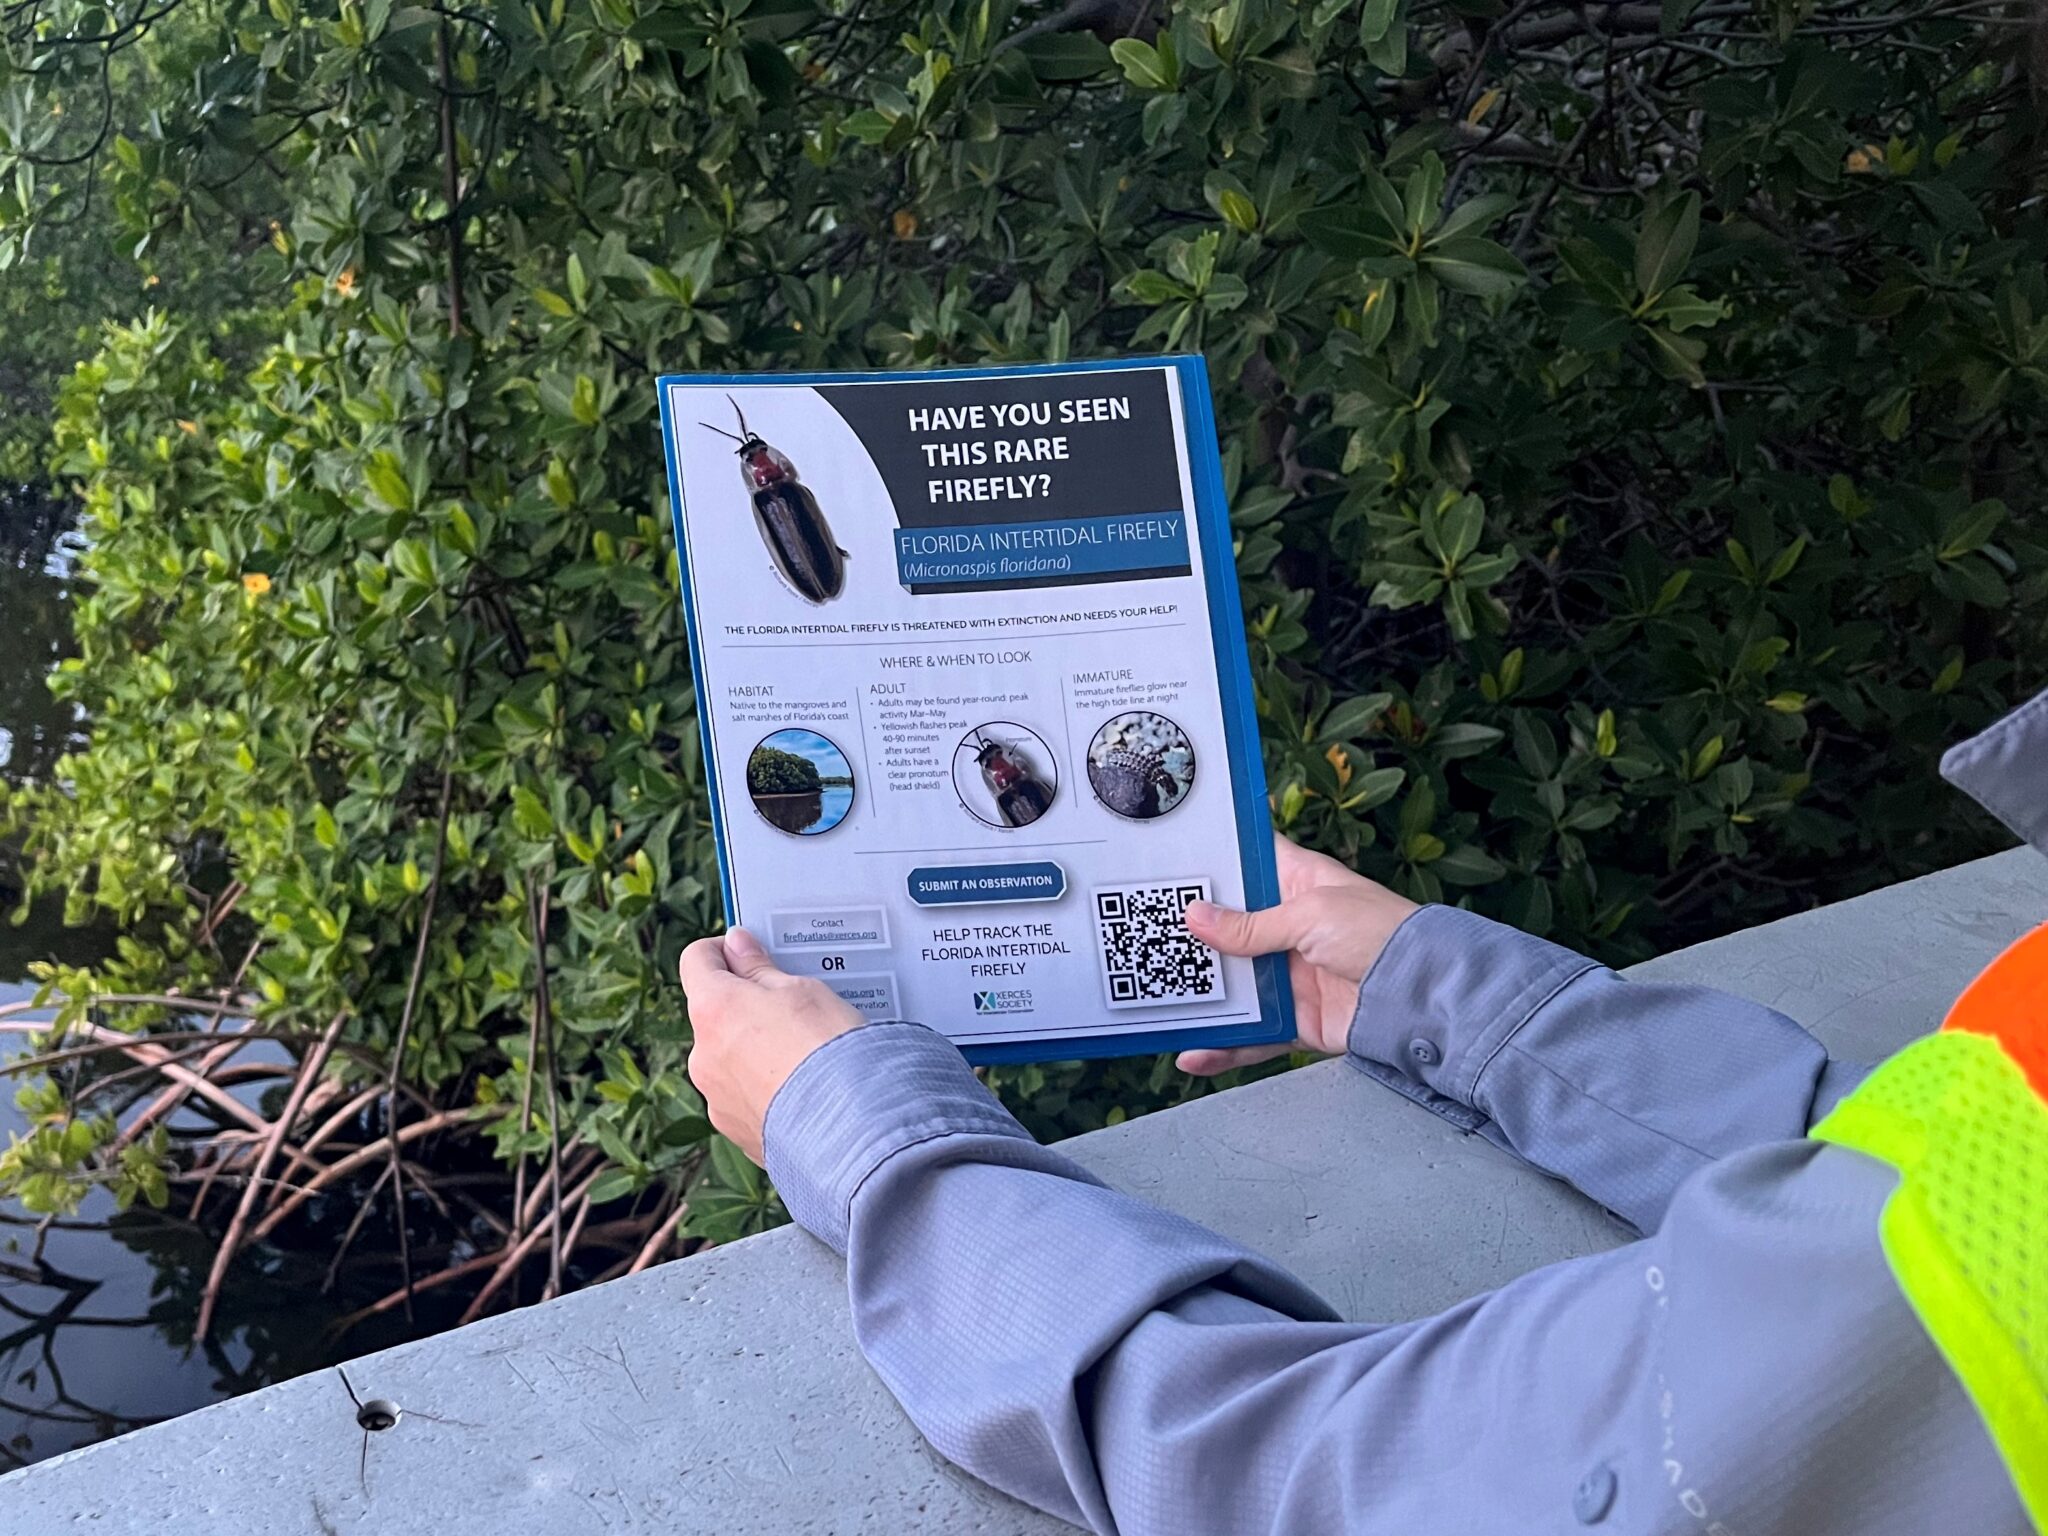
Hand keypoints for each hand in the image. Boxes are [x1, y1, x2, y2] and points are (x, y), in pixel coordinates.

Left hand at [678, 928, 861, 1164]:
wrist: (849, 1127)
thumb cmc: (825, 1050)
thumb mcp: (801, 990)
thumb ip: (760, 968)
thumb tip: (736, 946)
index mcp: (713, 1010)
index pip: (696, 960)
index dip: (723, 950)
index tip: (751, 952)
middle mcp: (702, 1056)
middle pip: (714, 1014)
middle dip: (746, 1006)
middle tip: (794, 1007)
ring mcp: (716, 1098)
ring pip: (729, 1058)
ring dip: (756, 1050)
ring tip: (805, 1053)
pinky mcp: (735, 1131)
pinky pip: (745, 1096)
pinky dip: (766, 1087)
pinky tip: (803, 1087)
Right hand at [1175, 835, 1418, 1076]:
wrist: (1422, 997)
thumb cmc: (1378, 934)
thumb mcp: (1309, 914)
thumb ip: (1250, 924)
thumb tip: (1196, 919)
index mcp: (1297, 883)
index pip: (1249, 862)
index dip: (1214, 862)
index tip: (1169, 862)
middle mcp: (1289, 926)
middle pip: (1228, 928)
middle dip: (1190, 934)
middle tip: (1140, 932)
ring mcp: (1289, 975)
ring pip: (1233, 984)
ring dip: (1199, 993)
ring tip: (1153, 997)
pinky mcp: (1295, 1019)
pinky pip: (1250, 1035)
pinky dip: (1222, 1047)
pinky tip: (1192, 1053)